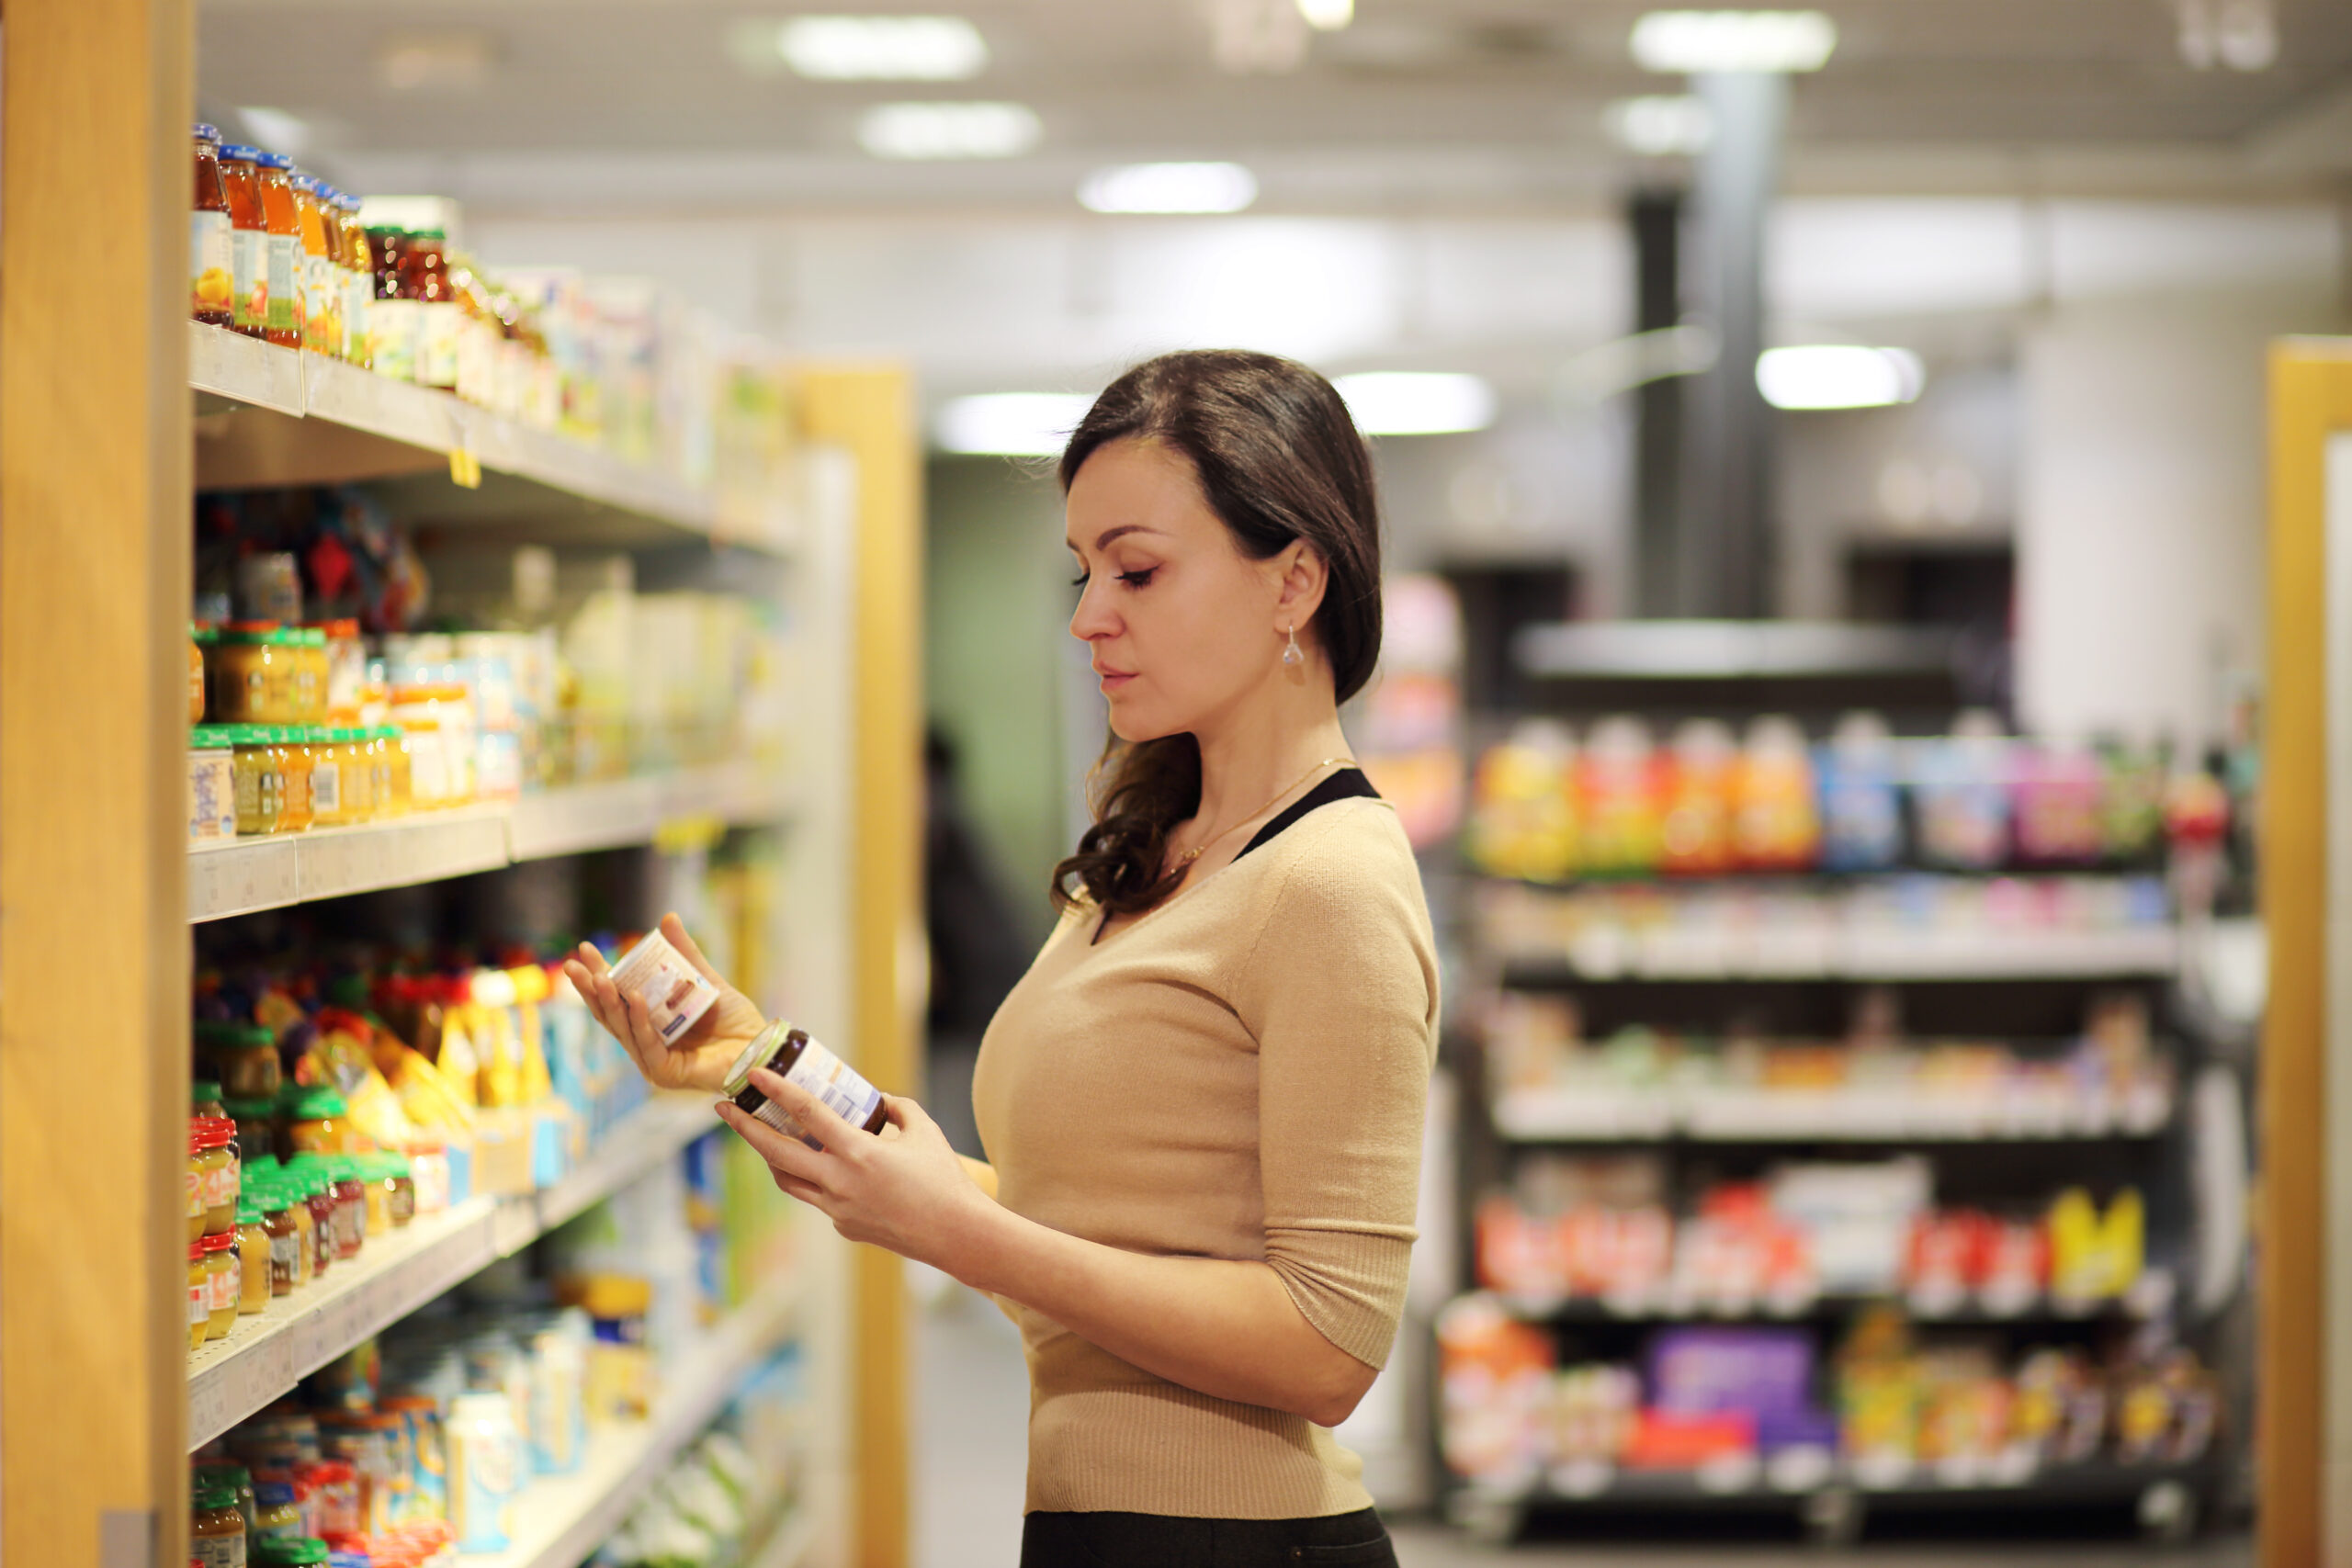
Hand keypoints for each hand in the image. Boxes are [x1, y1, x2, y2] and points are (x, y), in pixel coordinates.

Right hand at [563, 913, 767, 1095]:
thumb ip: (684, 954)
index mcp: (651, 1024)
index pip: (617, 999)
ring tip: (600, 977)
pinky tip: (634, 997)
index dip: (599, 975)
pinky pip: (646, 1043)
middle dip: (592, 988)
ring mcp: (653, 1060)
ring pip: (623, 1029)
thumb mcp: (705, 979)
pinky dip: (639, 1020)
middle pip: (611, 1015)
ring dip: (609, 1002)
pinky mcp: (664, 1072)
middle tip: (575, 963)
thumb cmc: (735, 1019)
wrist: (761, 1045)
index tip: (584, 950)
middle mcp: (647, 1043)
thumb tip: (666, 918)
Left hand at [717, 1068, 992, 1272]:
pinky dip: (814, 1180)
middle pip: (776, 1152)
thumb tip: (876, 1100)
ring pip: (787, 1180)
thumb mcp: (924, 1130)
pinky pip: (818, 1198)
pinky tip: (825, 1169)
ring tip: (760, 1137)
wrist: (955, 1234)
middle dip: (745, 1128)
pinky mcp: (842, 1226)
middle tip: (725, 1108)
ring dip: (770, 1157)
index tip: (754, 1075)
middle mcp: (839, 1182)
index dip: (776, 1091)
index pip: (806, 1113)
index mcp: (858, 1152)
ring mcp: (836, 1209)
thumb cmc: (944, 1179)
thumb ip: (897, 1108)